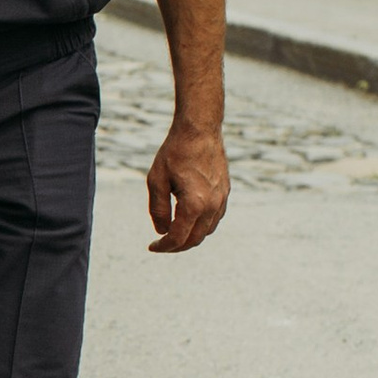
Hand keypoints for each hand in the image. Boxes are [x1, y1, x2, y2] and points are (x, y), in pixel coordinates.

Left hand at [146, 118, 229, 252]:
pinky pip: (215, 219)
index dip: (164, 246)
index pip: (179, 238)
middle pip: (195, 239)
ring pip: (207, 231)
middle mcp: (213, 206)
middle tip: (161, 244)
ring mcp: (222, 200)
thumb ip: (158, 209)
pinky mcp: (226, 193)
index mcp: (194, 204)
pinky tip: (188, 219)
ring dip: (190, 236)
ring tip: (173, 233)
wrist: (200, 130)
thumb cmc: (175, 152)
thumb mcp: (156, 180)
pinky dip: (202, 225)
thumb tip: (162, 230)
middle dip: (177, 246)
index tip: (152, 247)